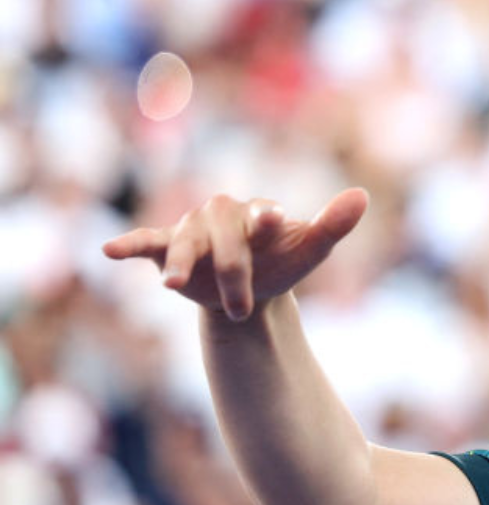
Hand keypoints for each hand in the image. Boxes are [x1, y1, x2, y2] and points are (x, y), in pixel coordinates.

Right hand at [103, 188, 368, 320]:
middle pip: (224, 242)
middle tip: (243, 309)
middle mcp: (222, 215)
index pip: (262, 215)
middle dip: (233, 274)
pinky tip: (109, 250)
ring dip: (182, 265)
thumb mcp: (311, 249)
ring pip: (185, 244)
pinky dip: (129, 244)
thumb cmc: (284, 261)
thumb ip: (333, 225)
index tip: (271, 222)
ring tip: (175, 286)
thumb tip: (362, 195)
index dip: (266, 220)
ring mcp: (192, 229)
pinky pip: (147, 242)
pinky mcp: (167, 247)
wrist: (255, 289)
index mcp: (258, 212)